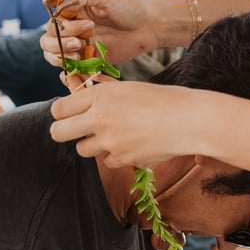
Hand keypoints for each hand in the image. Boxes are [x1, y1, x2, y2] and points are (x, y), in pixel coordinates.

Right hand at [40, 0, 156, 67]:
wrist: (151, 26)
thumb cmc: (130, 7)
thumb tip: (59, 6)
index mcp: (75, 11)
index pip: (52, 20)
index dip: (56, 23)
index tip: (71, 21)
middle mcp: (74, 28)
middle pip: (49, 38)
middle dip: (59, 40)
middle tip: (80, 40)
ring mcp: (81, 45)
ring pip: (54, 54)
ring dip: (60, 54)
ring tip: (79, 50)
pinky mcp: (90, 60)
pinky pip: (72, 68)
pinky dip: (69, 68)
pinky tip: (78, 63)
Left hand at [49, 81, 203, 167]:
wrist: (191, 120)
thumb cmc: (165, 99)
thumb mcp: (130, 88)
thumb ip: (103, 93)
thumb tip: (79, 92)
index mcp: (101, 95)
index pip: (59, 109)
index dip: (63, 112)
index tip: (71, 114)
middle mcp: (100, 118)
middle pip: (58, 132)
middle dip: (65, 132)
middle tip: (78, 130)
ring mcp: (110, 141)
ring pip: (82, 149)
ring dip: (94, 144)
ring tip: (117, 134)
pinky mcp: (122, 159)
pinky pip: (107, 161)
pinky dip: (116, 155)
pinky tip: (134, 143)